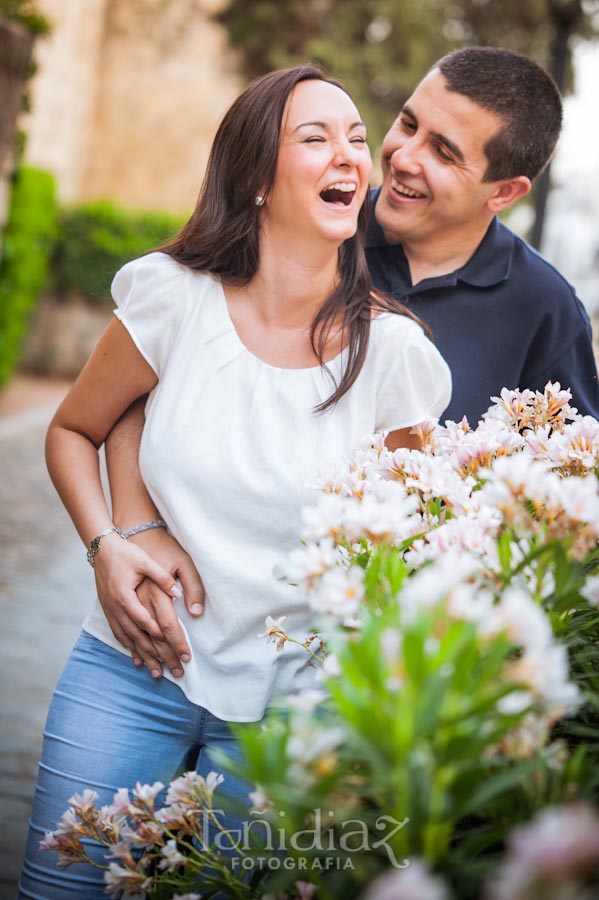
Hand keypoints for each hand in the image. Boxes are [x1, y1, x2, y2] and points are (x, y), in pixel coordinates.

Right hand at [92, 531, 185, 675]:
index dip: (170, 641)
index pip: (154, 625)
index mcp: (129, 597)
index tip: (185, 654)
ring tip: (157, 674)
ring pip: (130, 640)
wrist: (101, 548)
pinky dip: (129, 647)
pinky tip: (136, 659)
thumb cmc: (126, 552)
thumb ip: (163, 578)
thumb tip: (178, 594)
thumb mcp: (147, 562)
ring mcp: (112, 611)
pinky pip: (119, 634)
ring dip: (145, 658)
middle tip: (176, 673)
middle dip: (160, 658)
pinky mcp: (109, 610)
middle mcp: (119, 609)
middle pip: (143, 639)